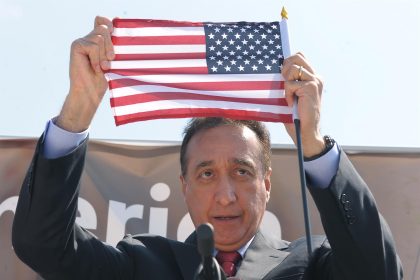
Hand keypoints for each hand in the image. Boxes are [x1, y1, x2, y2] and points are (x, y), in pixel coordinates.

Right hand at [56, 16, 114, 131]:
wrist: (90, 93)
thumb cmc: (103, 79)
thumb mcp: (112, 60)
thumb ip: (113, 44)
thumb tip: (117, 21)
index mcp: (98, 41)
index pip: (102, 20)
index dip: (108, 22)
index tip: (115, 32)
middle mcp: (88, 38)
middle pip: (104, 29)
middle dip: (111, 46)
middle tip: (110, 61)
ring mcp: (81, 41)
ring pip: (100, 37)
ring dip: (103, 55)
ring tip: (101, 67)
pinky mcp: (76, 46)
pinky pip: (93, 46)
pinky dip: (96, 59)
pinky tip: (94, 68)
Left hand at [281, 53, 324, 156]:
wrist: (306, 132)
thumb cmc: (296, 115)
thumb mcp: (292, 94)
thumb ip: (289, 80)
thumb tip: (277, 67)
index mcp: (313, 77)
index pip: (299, 57)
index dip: (288, 62)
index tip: (283, 77)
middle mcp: (316, 77)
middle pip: (297, 57)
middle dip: (285, 68)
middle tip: (285, 84)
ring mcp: (315, 81)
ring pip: (292, 68)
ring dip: (286, 83)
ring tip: (290, 96)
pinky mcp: (311, 87)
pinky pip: (290, 84)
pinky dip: (287, 95)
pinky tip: (292, 104)